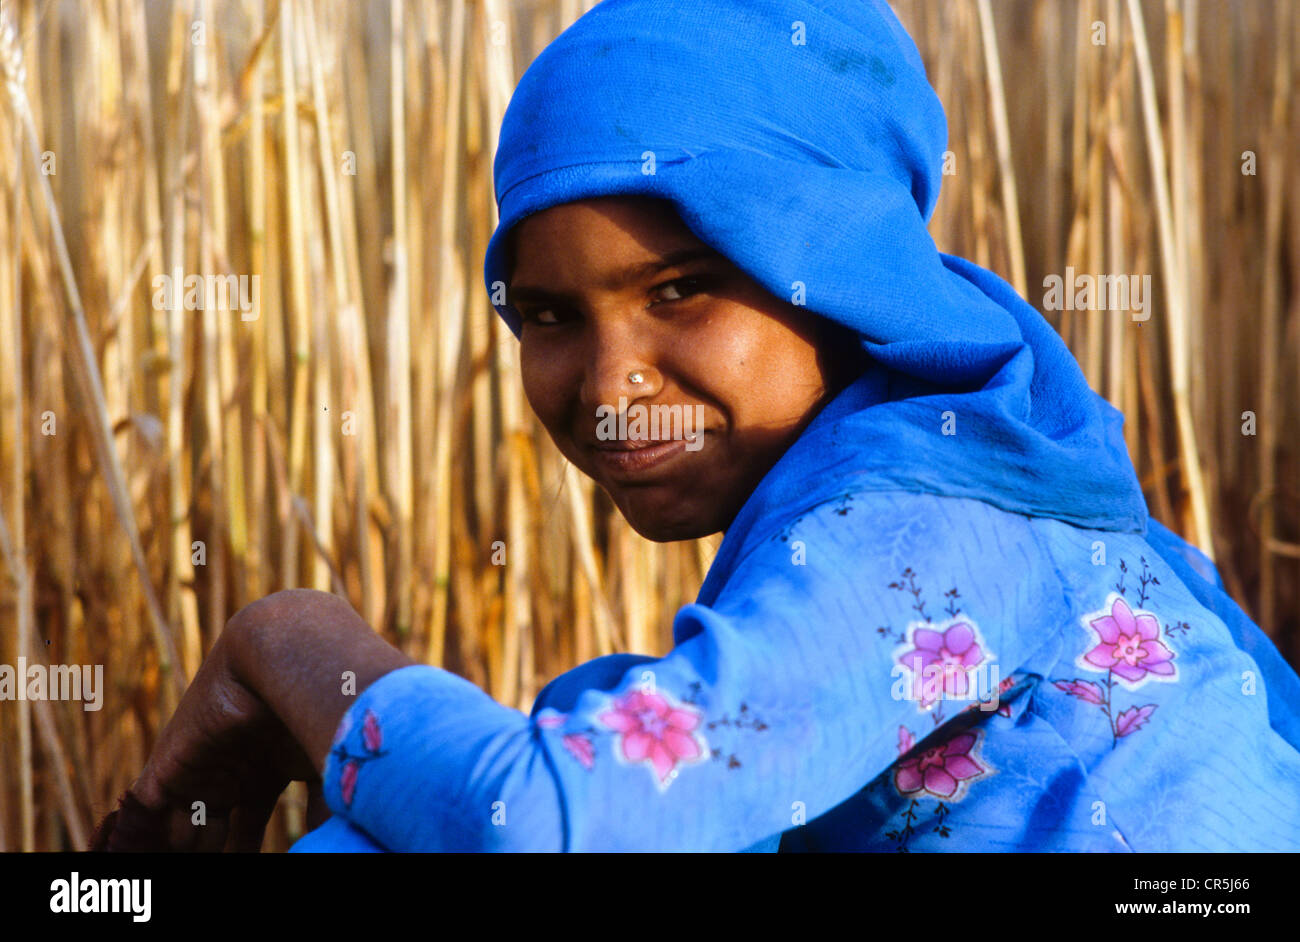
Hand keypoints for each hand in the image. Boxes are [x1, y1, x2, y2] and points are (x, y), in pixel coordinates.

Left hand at [103, 620, 316, 851]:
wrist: (281, 659)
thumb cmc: (314, 707)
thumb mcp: (323, 766)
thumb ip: (324, 809)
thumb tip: (332, 843)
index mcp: (263, 772)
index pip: (245, 828)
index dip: (242, 853)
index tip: (244, 871)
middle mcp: (228, 771)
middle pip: (210, 831)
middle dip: (209, 856)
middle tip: (208, 875)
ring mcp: (198, 768)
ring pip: (180, 827)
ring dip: (184, 851)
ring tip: (183, 869)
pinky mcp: (169, 765)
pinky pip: (148, 811)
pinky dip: (146, 838)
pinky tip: (146, 856)